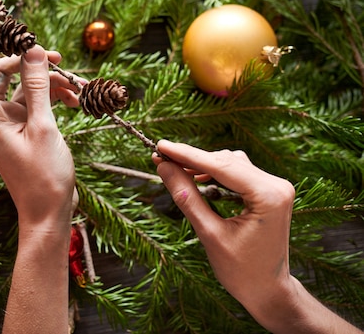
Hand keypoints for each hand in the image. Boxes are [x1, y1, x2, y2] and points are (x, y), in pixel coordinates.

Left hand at [0, 23, 78, 332]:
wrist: (49, 211)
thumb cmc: (43, 176)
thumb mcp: (43, 127)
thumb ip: (37, 86)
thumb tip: (33, 49)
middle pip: (0, 72)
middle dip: (28, 62)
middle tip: (57, 58)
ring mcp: (7, 121)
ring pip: (22, 86)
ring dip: (46, 80)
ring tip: (76, 85)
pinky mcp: (22, 127)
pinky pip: (34, 100)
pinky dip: (51, 95)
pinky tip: (75, 98)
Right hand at [152, 140, 361, 333]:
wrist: (268, 291)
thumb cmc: (241, 271)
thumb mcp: (209, 233)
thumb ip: (186, 197)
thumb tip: (164, 168)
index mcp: (269, 196)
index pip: (221, 165)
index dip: (187, 154)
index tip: (161, 145)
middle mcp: (277, 185)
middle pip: (226, 161)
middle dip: (192, 159)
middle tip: (160, 157)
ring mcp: (275, 187)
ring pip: (231, 164)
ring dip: (202, 165)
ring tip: (174, 169)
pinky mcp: (269, 192)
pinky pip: (237, 173)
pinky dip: (214, 174)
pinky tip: (195, 179)